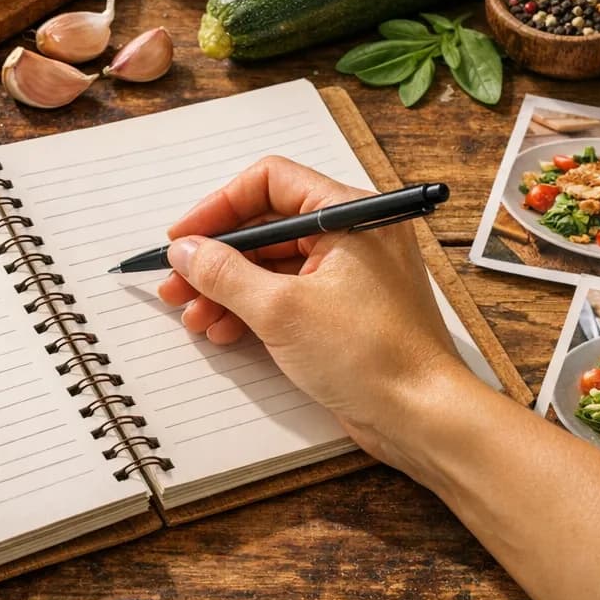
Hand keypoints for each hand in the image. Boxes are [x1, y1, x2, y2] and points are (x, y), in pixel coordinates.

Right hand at [157, 156, 482, 473]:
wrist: (421, 416)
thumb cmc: (373, 356)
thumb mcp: (282, 310)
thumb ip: (225, 274)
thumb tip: (186, 251)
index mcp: (350, 214)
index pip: (271, 183)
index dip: (219, 207)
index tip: (184, 236)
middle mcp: (352, 235)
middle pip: (267, 226)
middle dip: (217, 256)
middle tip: (177, 281)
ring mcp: (348, 274)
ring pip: (272, 265)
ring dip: (227, 288)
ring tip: (193, 314)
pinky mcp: (342, 310)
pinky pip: (286, 295)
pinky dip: (252, 309)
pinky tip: (223, 330)